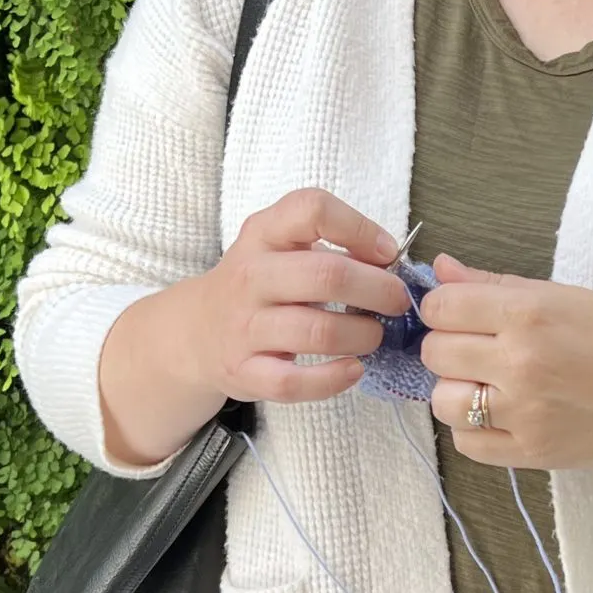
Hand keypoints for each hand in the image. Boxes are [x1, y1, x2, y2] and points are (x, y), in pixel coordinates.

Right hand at [186, 187, 410, 406]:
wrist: (196, 331)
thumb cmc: (259, 284)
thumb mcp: (282, 247)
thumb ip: (333, 246)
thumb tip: (390, 264)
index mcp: (263, 234)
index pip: (311, 209)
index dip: (359, 228)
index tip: (386, 252)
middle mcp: (250, 276)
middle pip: (326, 276)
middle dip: (378, 290)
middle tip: (396, 302)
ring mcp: (244, 327)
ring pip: (318, 332)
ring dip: (362, 335)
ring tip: (372, 335)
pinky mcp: (244, 372)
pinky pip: (294, 383)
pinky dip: (333, 379)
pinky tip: (352, 369)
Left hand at [418, 252, 592, 469]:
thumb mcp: (562, 296)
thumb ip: (495, 284)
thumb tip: (441, 269)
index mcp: (529, 313)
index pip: (442, 307)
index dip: (444, 309)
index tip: (460, 315)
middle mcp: (520, 362)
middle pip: (436, 353)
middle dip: (450, 347)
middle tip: (480, 349)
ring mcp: (523, 412)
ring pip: (442, 401)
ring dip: (456, 390)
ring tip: (488, 384)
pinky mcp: (530, 451)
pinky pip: (466, 443)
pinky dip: (472, 428)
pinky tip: (499, 414)